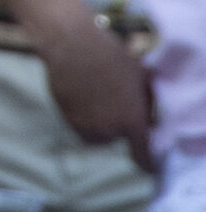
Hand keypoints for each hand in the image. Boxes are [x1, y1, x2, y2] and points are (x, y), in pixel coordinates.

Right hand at [39, 15, 156, 169]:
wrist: (72, 46)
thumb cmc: (112, 57)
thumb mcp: (141, 77)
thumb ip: (146, 101)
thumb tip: (147, 115)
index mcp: (131, 121)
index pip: (142, 154)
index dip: (146, 162)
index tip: (147, 165)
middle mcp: (107, 129)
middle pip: (114, 139)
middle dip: (116, 127)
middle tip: (116, 107)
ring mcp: (83, 124)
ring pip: (94, 134)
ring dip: (98, 124)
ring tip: (97, 102)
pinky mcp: (64, 115)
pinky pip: (77, 123)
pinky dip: (82, 115)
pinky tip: (82, 93)